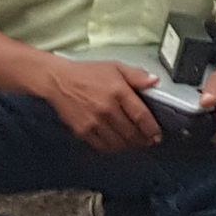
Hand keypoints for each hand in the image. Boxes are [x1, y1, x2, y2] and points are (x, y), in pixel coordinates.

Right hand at [44, 58, 161, 152]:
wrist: (58, 81)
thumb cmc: (87, 73)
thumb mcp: (115, 67)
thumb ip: (137, 75)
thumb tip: (154, 82)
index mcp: (118, 91)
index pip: (140, 115)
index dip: (151, 129)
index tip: (156, 135)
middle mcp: (107, 108)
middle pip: (131, 132)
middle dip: (142, 140)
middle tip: (148, 141)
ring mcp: (94, 121)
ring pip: (118, 142)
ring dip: (129, 146)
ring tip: (134, 143)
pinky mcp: (82, 130)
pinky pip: (102, 146)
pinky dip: (112, 148)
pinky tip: (117, 144)